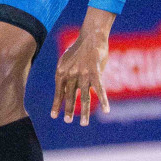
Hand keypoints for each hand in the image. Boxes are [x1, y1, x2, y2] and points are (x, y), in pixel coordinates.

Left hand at [51, 9, 114, 125]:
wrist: (90, 36)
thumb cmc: (79, 49)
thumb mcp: (67, 61)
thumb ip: (67, 75)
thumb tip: (70, 88)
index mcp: (62, 72)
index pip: (58, 92)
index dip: (57, 104)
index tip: (54, 116)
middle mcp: (71, 75)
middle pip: (70, 96)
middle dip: (69, 110)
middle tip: (67, 121)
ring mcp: (83, 74)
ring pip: (84, 97)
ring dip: (84, 112)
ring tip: (83, 123)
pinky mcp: (95, 72)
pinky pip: (100, 89)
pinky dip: (103, 100)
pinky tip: (106, 110)